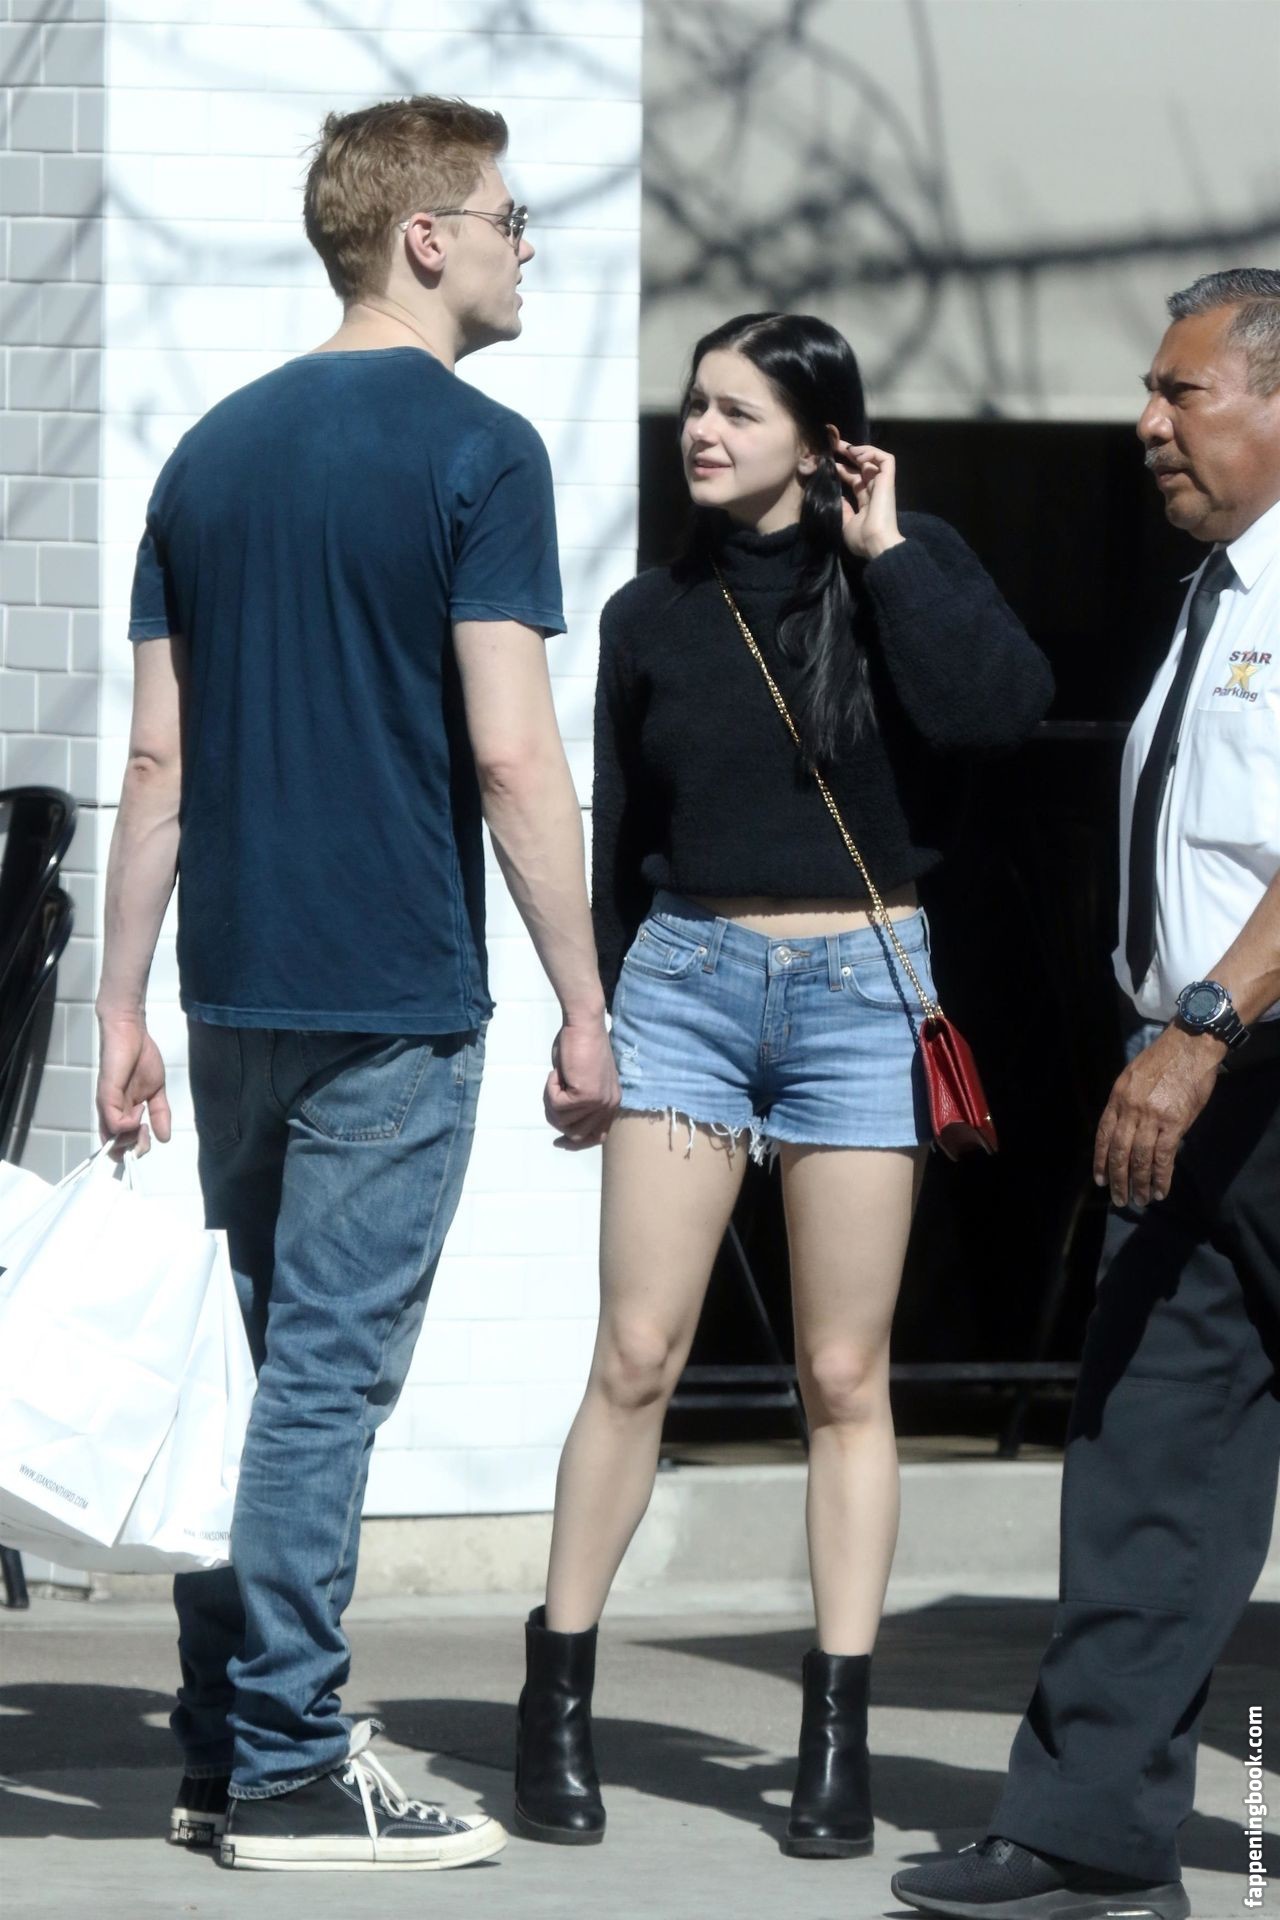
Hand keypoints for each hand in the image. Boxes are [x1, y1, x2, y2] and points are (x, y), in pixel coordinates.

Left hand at [96, 1013, 170, 1157]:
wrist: (131, 1032)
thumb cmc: (141, 1057)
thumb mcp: (157, 1091)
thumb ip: (160, 1114)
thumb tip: (165, 1138)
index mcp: (121, 1112)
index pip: (121, 1145)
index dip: (136, 1149)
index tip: (151, 1137)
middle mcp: (110, 1113)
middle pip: (115, 1149)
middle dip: (134, 1150)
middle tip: (147, 1134)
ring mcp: (107, 1106)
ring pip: (113, 1141)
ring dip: (132, 1138)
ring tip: (143, 1118)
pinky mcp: (106, 1096)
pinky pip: (114, 1123)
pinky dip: (130, 1123)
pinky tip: (140, 1108)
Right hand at [543, 1017, 619, 1150]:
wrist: (584, 1025)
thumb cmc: (579, 1047)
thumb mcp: (582, 1080)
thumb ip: (579, 1102)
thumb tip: (563, 1120)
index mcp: (611, 1103)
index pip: (597, 1136)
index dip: (576, 1143)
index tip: (559, 1142)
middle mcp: (609, 1106)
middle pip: (576, 1134)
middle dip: (556, 1116)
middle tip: (551, 1094)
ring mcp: (599, 1102)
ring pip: (562, 1122)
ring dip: (551, 1101)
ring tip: (556, 1079)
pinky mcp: (586, 1095)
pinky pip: (556, 1105)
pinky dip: (549, 1089)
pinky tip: (557, 1073)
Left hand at [826, 429, 904, 561]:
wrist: (876, 543)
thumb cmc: (861, 538)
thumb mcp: (845, 523)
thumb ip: (843, 508)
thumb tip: (839, 497)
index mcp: (865, 500)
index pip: (853, 478)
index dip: (842, 468)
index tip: (826, 462)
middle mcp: (873, 489)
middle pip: (861, 465)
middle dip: (848, 453)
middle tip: (833, 444)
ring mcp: (882, 484)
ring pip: (874, 458)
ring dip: (860, 449)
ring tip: (846, 448)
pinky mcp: (888, 480)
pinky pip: (885, 459)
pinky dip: (872, 452)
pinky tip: (857, 454)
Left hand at [1092, 1024, 1223, 1208]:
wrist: (1190, 1046)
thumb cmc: (1163, 1059)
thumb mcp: (1132, 1077)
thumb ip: (1126, 1103)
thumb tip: (1125, 1130)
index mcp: (1117, 1097)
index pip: (1103, 1135)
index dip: (1101, 1160)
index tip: (1100, 1180)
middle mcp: (1130, 1109)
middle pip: (1119, 1152)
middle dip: (1118, 1179)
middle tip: (1119, 1199)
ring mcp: (1151, 1116)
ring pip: (1139, 1158)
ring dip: (1139, 1183)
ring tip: (1140, 1200)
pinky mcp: (1174, 1122)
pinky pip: (1164, 1156)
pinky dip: (1161, 1177)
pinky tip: (1160, 1190)